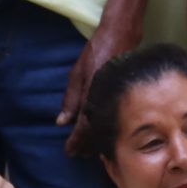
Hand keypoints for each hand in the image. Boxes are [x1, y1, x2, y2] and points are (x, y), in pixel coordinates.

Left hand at [58, 20, 138, 155]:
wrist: (121, 34)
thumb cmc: (97, 50)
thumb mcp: (78, 73)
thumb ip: (71, 99)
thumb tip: (62, 122)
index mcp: (93, 95)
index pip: (84, 127)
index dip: (76, 141)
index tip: (69, 150)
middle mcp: (107, 100)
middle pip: (97, 132)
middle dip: (85, 145)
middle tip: (75, 153)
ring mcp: (118, 99)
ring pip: (108, 128)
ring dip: (96, 140)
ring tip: (85, 149)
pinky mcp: (124, 97)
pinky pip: (114, 119)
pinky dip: (106, 129)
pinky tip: (100, 133)